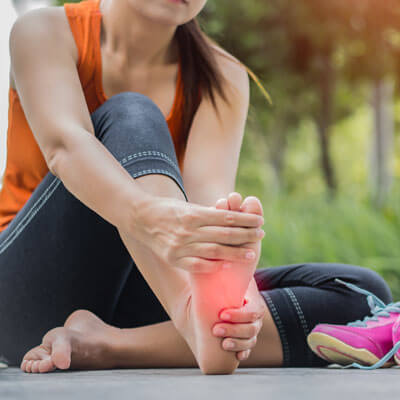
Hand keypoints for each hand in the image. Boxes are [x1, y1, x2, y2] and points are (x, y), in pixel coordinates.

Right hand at [126, 194, 264, 272]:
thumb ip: (207, 214)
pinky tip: (226, 266)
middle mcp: (189, 229)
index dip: (245, 220)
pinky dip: (213, 266)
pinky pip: (198, 265)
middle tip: (261, 235)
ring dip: (236, 253)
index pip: (226, 217)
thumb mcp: (188, 206)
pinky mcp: (173, 258)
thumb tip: (232, 218)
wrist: (140, 218)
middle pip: (225, 234)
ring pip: (215, 251)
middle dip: (246, 235)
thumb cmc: (168, 209)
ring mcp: (181, 245)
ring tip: (251, 253)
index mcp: (194, 213)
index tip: (259, 221)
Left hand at [212, 279, 266, 360]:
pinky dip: (243, 353)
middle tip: (215, 329)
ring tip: (223, 344)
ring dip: (237, 343)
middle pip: (252, 328)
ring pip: (250, 341)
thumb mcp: (226, 277)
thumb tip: (219, 261)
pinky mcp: (244, 340)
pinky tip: (236, 356)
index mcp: (253, 301)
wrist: (216, 298)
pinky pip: (248, 350)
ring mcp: (251, 330)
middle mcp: (255, 317)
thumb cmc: (221, 285)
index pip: (253, 311)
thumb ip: (226, 272)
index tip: (222, 314)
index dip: (239, 315)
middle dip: (234, 330)